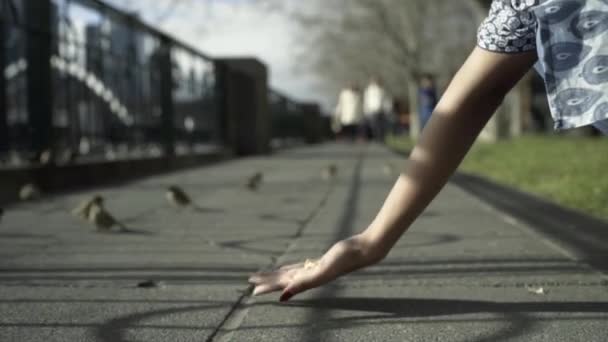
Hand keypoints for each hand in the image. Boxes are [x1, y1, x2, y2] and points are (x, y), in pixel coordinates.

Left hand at [248, 234, 381, 301]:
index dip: (267, 286)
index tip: (252, 289)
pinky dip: (291, 269)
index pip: (282, 284)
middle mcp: (309, 276)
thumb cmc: (345, 259)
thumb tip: (283, 295)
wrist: (363, 250)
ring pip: (290, 274)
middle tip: (250, 280)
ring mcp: (315, 269)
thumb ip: (303, 283)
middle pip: (282, 280)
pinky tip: (287, 270)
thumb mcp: (322, 271)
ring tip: (264, 276)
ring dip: (277, 276)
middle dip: (267, 281)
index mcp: (307, 280)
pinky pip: (301, 267)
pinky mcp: (320, 262)